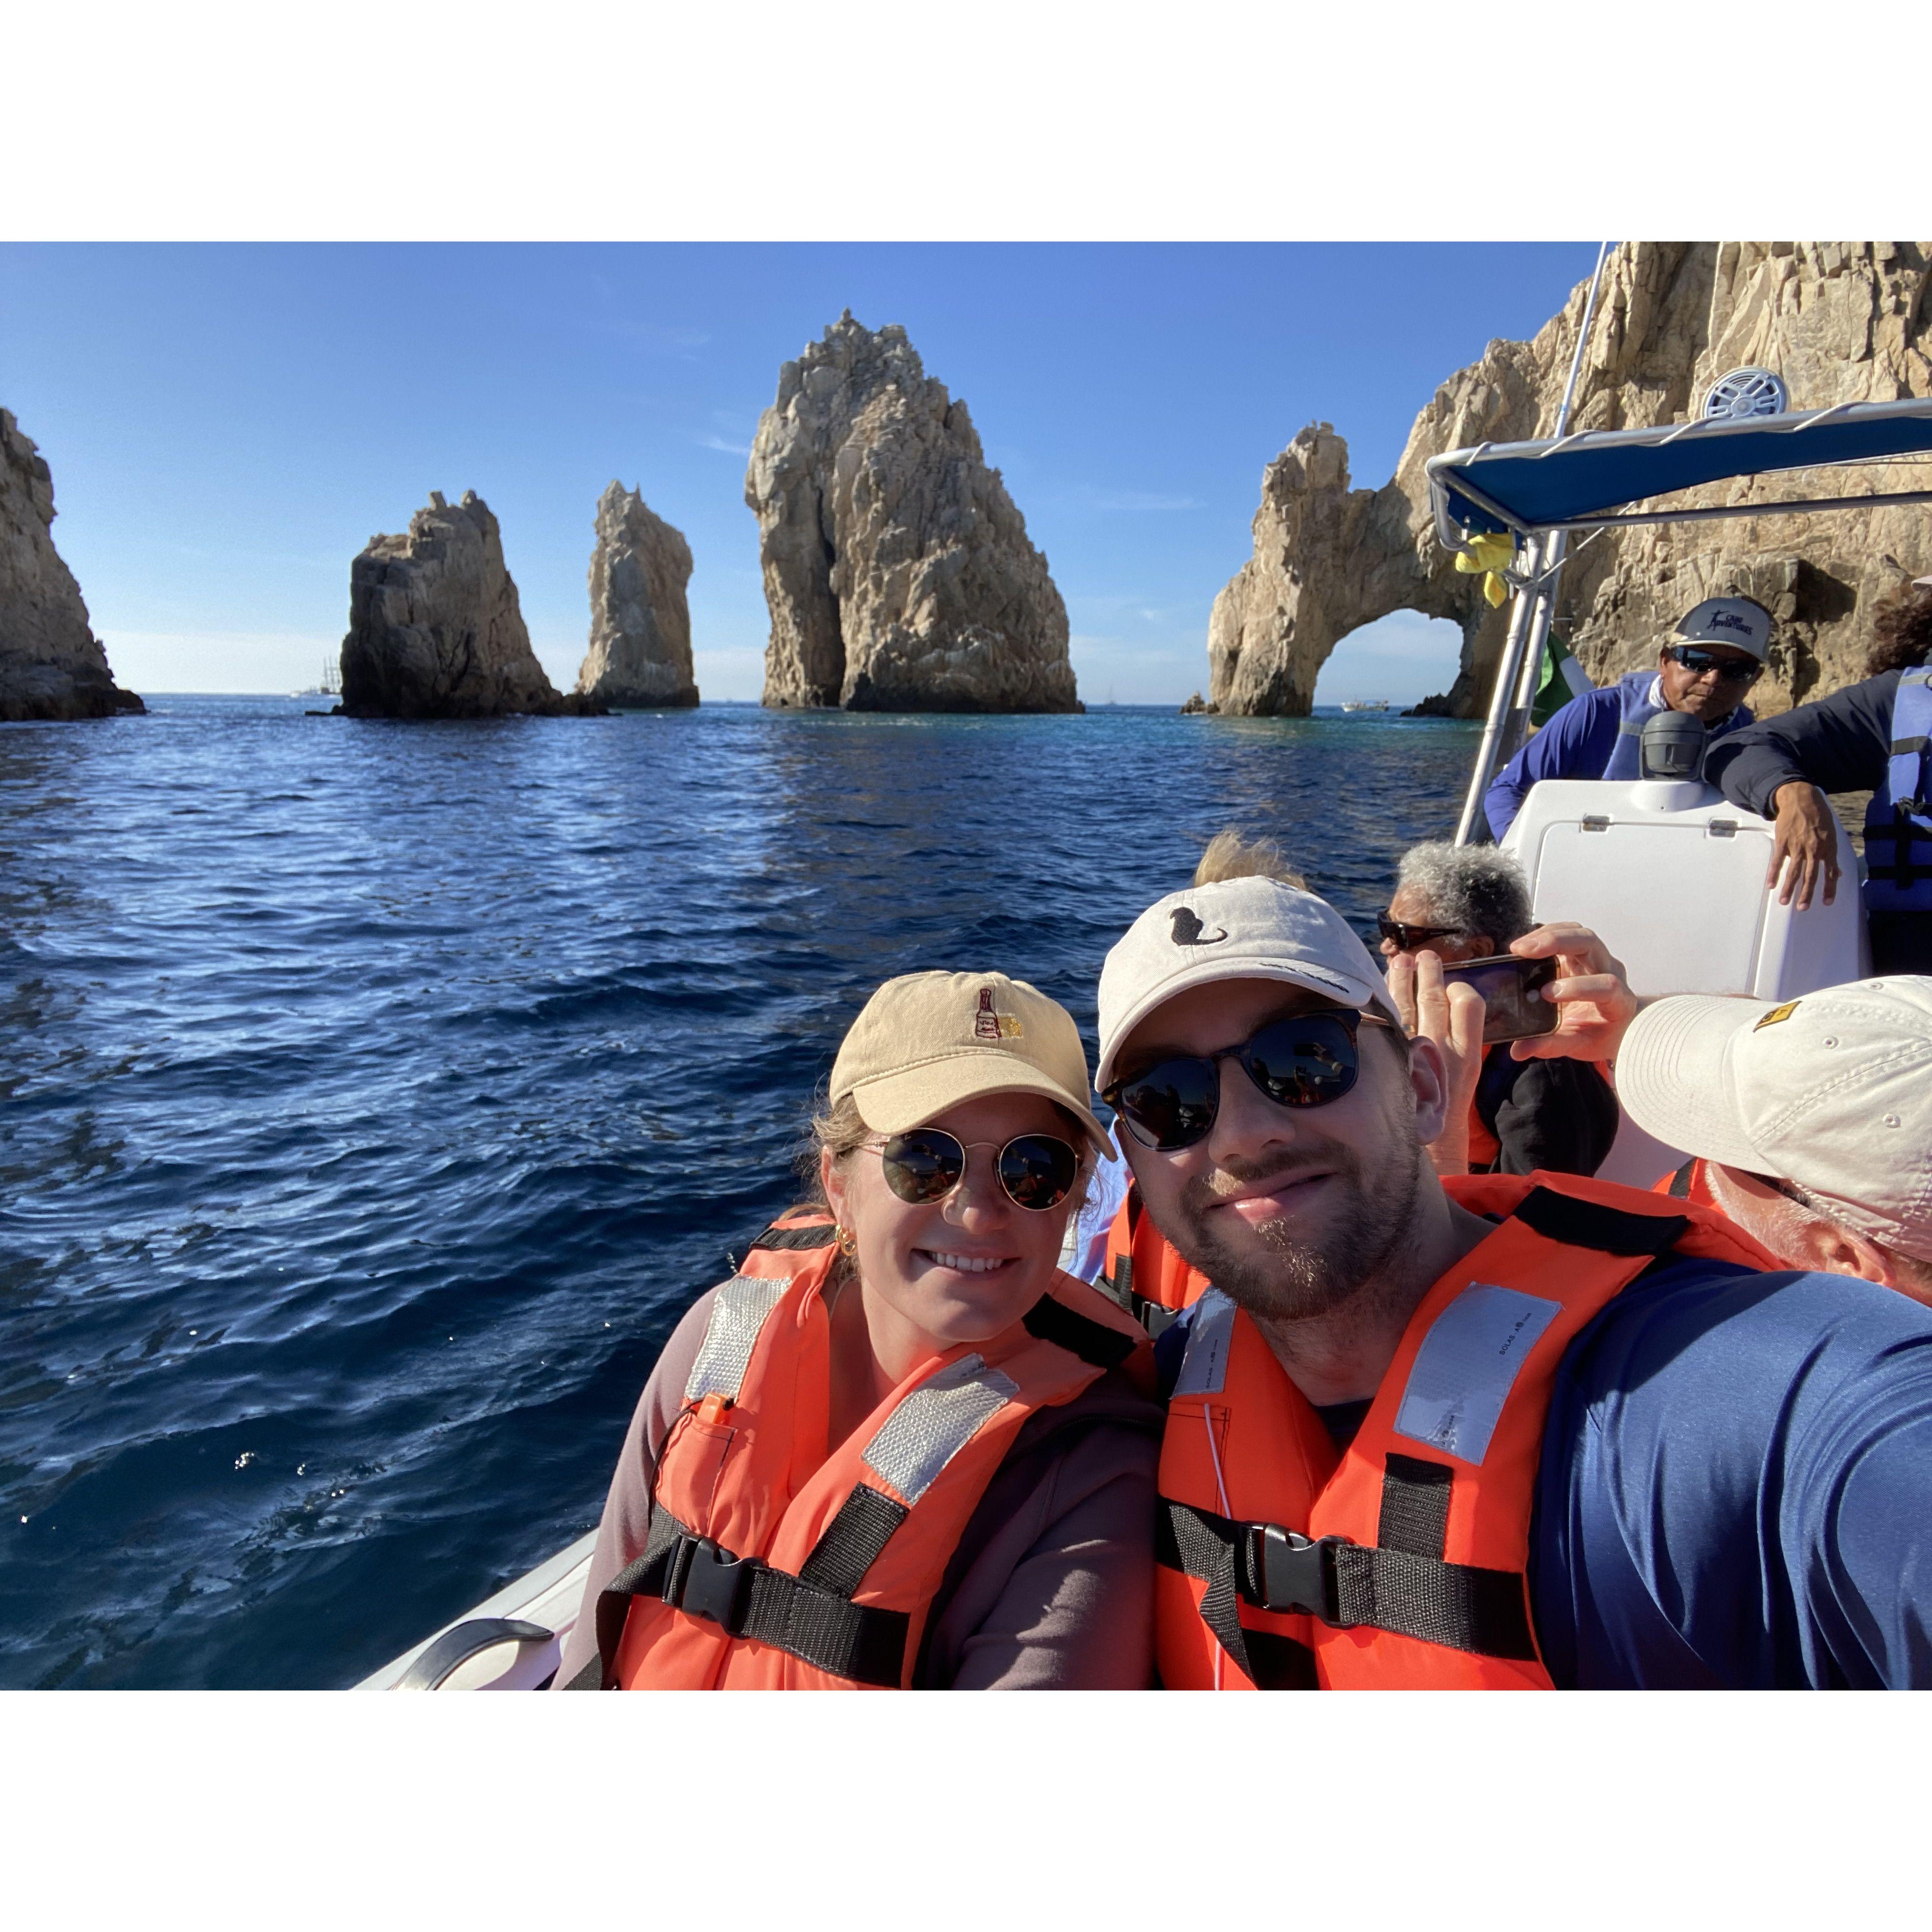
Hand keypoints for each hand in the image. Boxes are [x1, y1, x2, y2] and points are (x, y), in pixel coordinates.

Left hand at [1389, 949, 1485, 1173]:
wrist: (1426, 1146)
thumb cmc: (1440, 1113)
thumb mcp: (1458, 1080)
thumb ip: (1451, 1048)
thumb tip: (1436, 1017)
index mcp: (1466, 1055)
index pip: (1469, 1006)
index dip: (1460, 989)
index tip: (1452, 982)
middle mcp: (1442, 1050)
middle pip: (1436, 999)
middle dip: (1428, 974)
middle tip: (1423, 956)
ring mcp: (1415, 1053)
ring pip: (1411, 1005)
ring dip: (1405, 979)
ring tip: (1402, 960)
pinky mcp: (1393, 1058)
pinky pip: (1388, 1020)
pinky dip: (1385, 1001)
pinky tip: (1381, 986)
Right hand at [1507, 922, 1639, 1066]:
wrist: (1615, 1024)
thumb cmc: (1598, 1035)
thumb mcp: (1579, 1045)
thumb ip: (1551, 1045)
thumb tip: (1518, 1050)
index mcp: (1618, 1000)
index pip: (1606, 985)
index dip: (1578, 987)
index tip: (1546, 995)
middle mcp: (1611, 972)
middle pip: (1591, 944)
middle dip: (1557, 943)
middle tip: (1525, 952)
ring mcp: (1598, 958)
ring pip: (1579, 932)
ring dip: (1548, 935)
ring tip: (1519, 947)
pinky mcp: (1582, 952)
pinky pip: (1568, 932)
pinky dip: (1547, 933)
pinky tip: (1527, 944)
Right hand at [1767, 782, 1839, 909]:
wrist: (1802, 799)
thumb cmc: (1818, 815)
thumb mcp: (1831, 834)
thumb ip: (1832, 855)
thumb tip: (1838, 872)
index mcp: (1827, 848)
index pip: (1830, 873)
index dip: (1829, 888)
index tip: (1827, 902)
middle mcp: (1813, 849)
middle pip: (1810, 876)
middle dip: (1807, 894)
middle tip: (1803, 907)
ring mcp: (1797, 846)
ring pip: (1794, 872)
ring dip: (1789, 888)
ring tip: (1785, 901)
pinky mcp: (1783, 842)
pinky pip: (1778, 861)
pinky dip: (1774, 873)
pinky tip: (1771, 884)